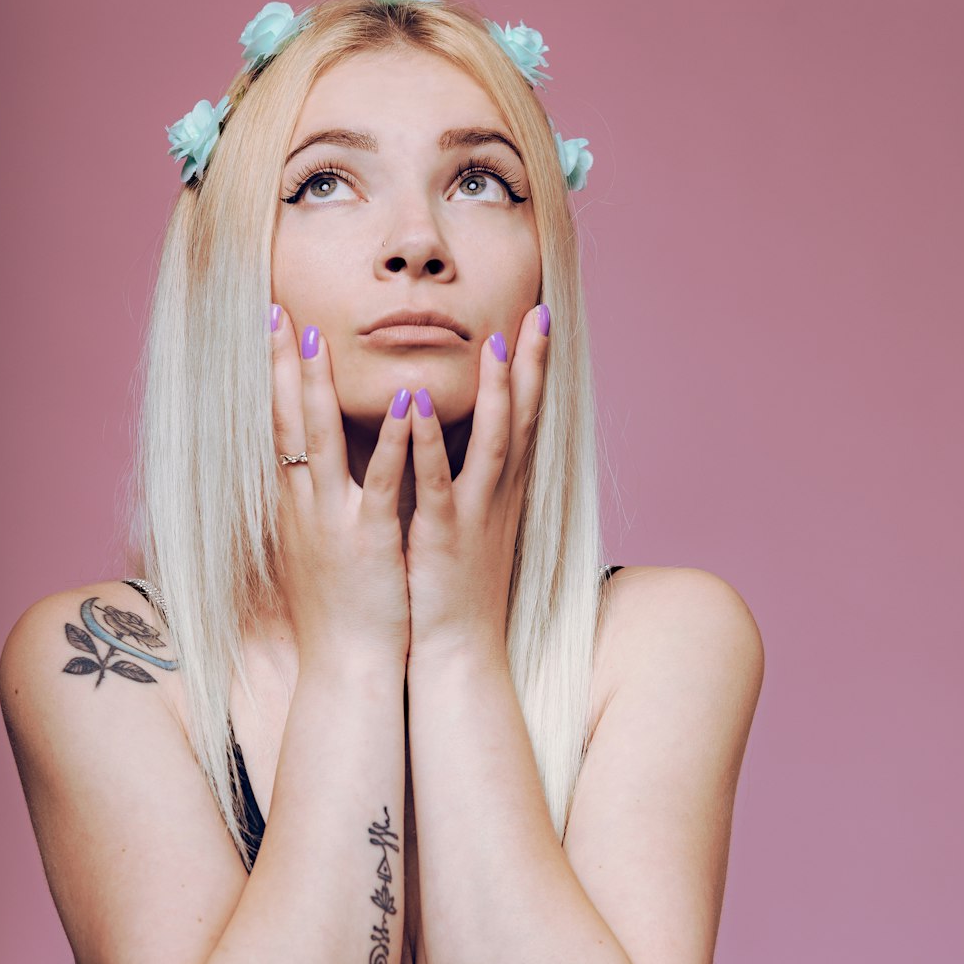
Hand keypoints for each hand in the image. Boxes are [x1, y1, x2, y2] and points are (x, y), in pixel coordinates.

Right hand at [271, 307, 412, 666]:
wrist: (347, 669)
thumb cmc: (337, 609)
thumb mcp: (317, 548)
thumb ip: (314, 505)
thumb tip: (308, 472)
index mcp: (296, 506)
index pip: (277, 428)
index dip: (272, 378)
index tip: (270, 330)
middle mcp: (305, 506)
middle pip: (286, 422)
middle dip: (281, 366)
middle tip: (277, 314)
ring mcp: (335, 521)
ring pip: (322, 441)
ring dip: (319, 387)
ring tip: (320, 336)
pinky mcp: (371, 540)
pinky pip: (381, 481)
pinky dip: (391, 439)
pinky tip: (402, 400)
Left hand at [404, 305, 549, 664]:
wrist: (457, 651)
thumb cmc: (455, 587)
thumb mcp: (469, 522)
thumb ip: (469, 479)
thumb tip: (464, 442)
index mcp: (500, 490)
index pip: (524, 417)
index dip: (533, 369)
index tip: (538, 318)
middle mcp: (497, 495)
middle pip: (523, 418)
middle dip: (532, 364)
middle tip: (540, 312)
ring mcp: (473, 513)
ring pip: (492, 441)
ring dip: (495, 391)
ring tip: (494, 342)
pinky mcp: (442, 535)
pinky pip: (437, 480)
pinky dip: (431, 440)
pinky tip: (423, 403)